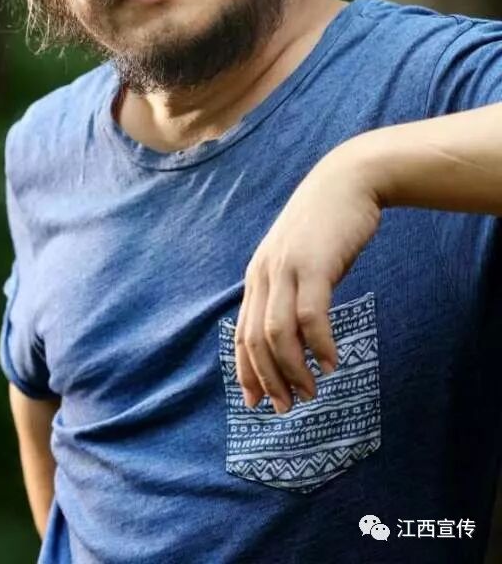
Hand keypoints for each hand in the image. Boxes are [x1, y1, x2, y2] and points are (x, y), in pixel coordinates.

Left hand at [234, 144, 383, 414]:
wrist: (347, 181)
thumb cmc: (326, 225)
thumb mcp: (298, 259)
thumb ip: (290, 290)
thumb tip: (294, 334)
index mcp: (258, 275)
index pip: (242, 332)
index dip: (247, 371)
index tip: (256, 403)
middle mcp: (265, 273)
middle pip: (256, 339)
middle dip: (269, 379)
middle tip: (287, 408)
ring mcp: (288, 268)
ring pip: (278, 332)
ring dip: (293, 370)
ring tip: (310, 392)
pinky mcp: (315, 264)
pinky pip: (311, 315)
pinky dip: (320, 344)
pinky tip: (332, 363)